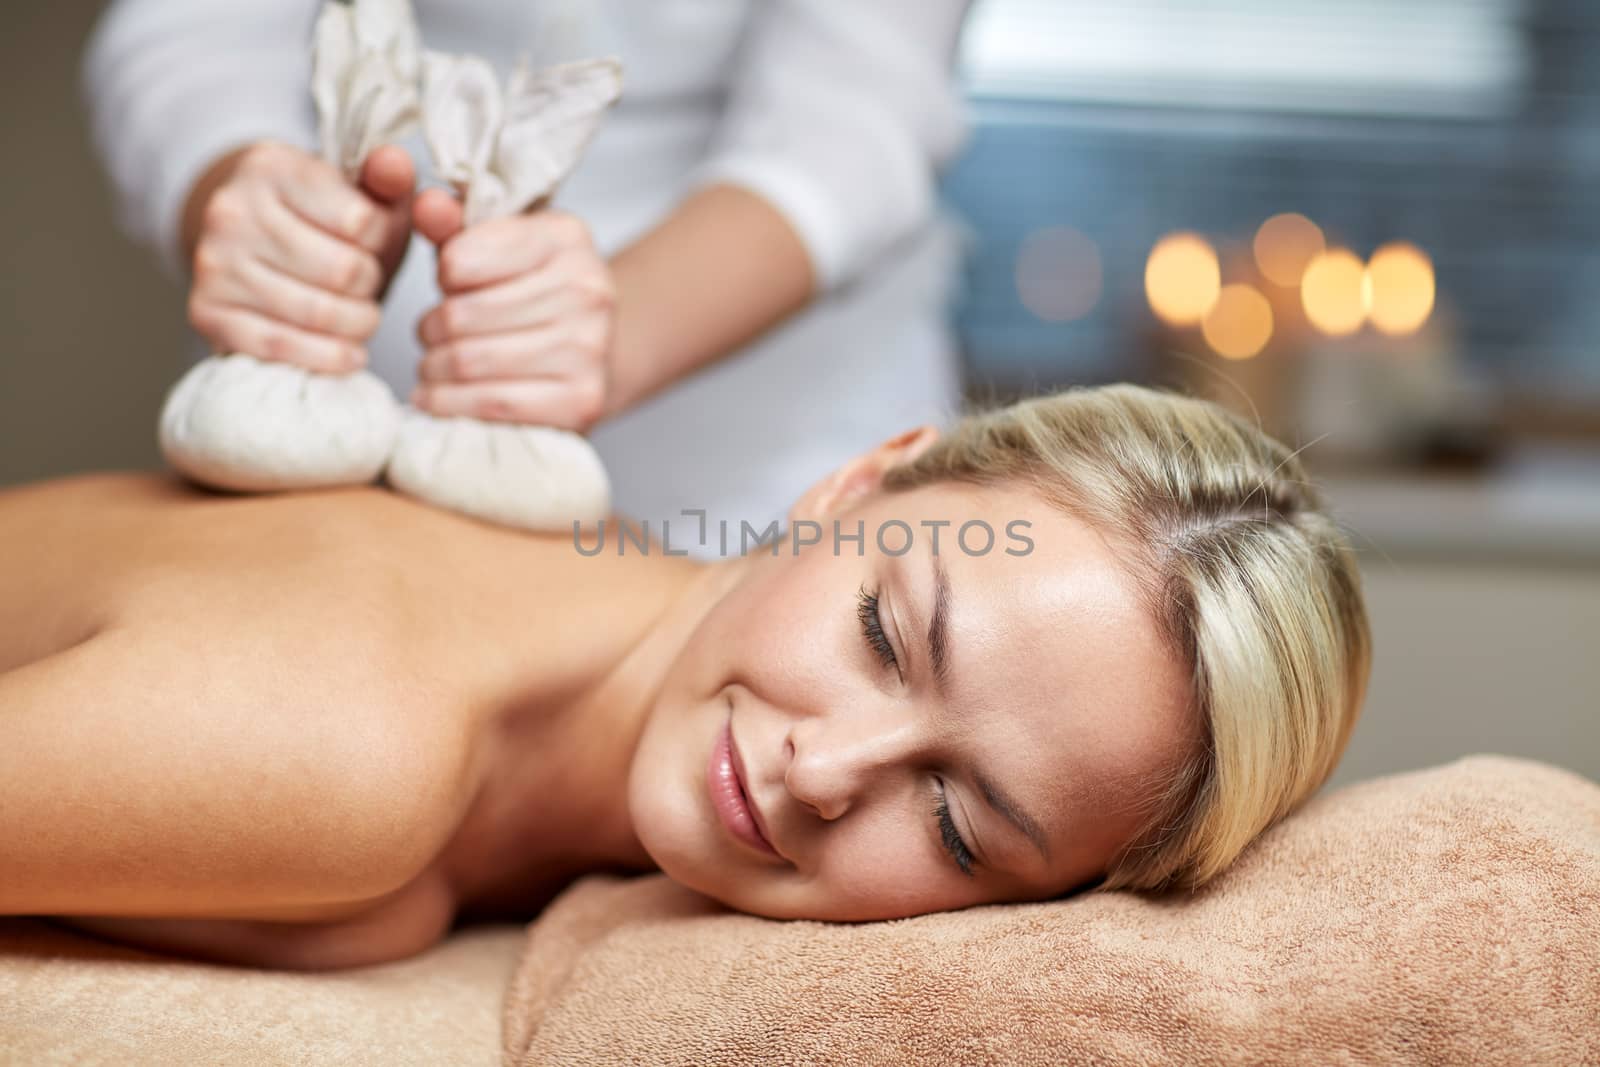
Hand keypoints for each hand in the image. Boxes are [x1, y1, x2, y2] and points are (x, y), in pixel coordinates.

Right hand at [182, 141, 414, 374]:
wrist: (249, 243)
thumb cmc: (321, 221)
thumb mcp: (359, 191)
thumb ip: (387, 177)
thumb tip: (396, 162)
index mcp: (272, 167)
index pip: (362, 222)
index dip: (383, 244)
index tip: (374, 248)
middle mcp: (232, 210)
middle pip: (343, 272)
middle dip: (370, 288)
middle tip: (367, 289)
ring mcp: (213, 263)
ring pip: (318, 314)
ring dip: (357, 326)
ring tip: (361, 319)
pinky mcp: (206, 312)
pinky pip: (282, 346)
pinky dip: (327, 358)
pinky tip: (349, 353)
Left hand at [410, 189, 615, 431]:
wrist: (586, 352)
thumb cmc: (526, 293)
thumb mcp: (493, 246)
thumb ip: (452, 225)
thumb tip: (427, 204)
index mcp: (565, 237)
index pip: (462, 259)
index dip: (443, 278)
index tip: (450, 287)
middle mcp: (588, 289)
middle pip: (462, 315)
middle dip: (430, 330)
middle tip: (431, 337)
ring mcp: (590, 348)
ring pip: (469, 362)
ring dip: (433, 369)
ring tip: (433, 367)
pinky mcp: (583, 401)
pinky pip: (490, 404)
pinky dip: (450, 405)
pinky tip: (439, 397)